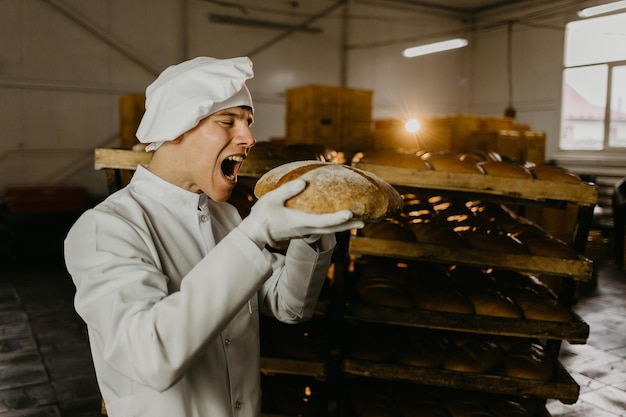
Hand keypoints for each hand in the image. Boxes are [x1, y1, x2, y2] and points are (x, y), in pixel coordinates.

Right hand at [238, 179, 363, 247]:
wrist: (256, 232)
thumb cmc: (263, 215)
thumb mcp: (272, 198)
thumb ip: (288, 190)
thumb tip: (303, 181)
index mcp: (300, 222)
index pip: (323, 221)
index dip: (338, 218)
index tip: (350, 213)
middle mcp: (307, 229)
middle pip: (333, 229)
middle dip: (350, 224)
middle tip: (367, 220)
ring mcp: (306, 231)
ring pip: (330, 230)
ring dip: (346, 225)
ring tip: (361, 220)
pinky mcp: (305, 231)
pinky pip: (324, 228)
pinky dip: (336, 224)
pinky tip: (342, 219)